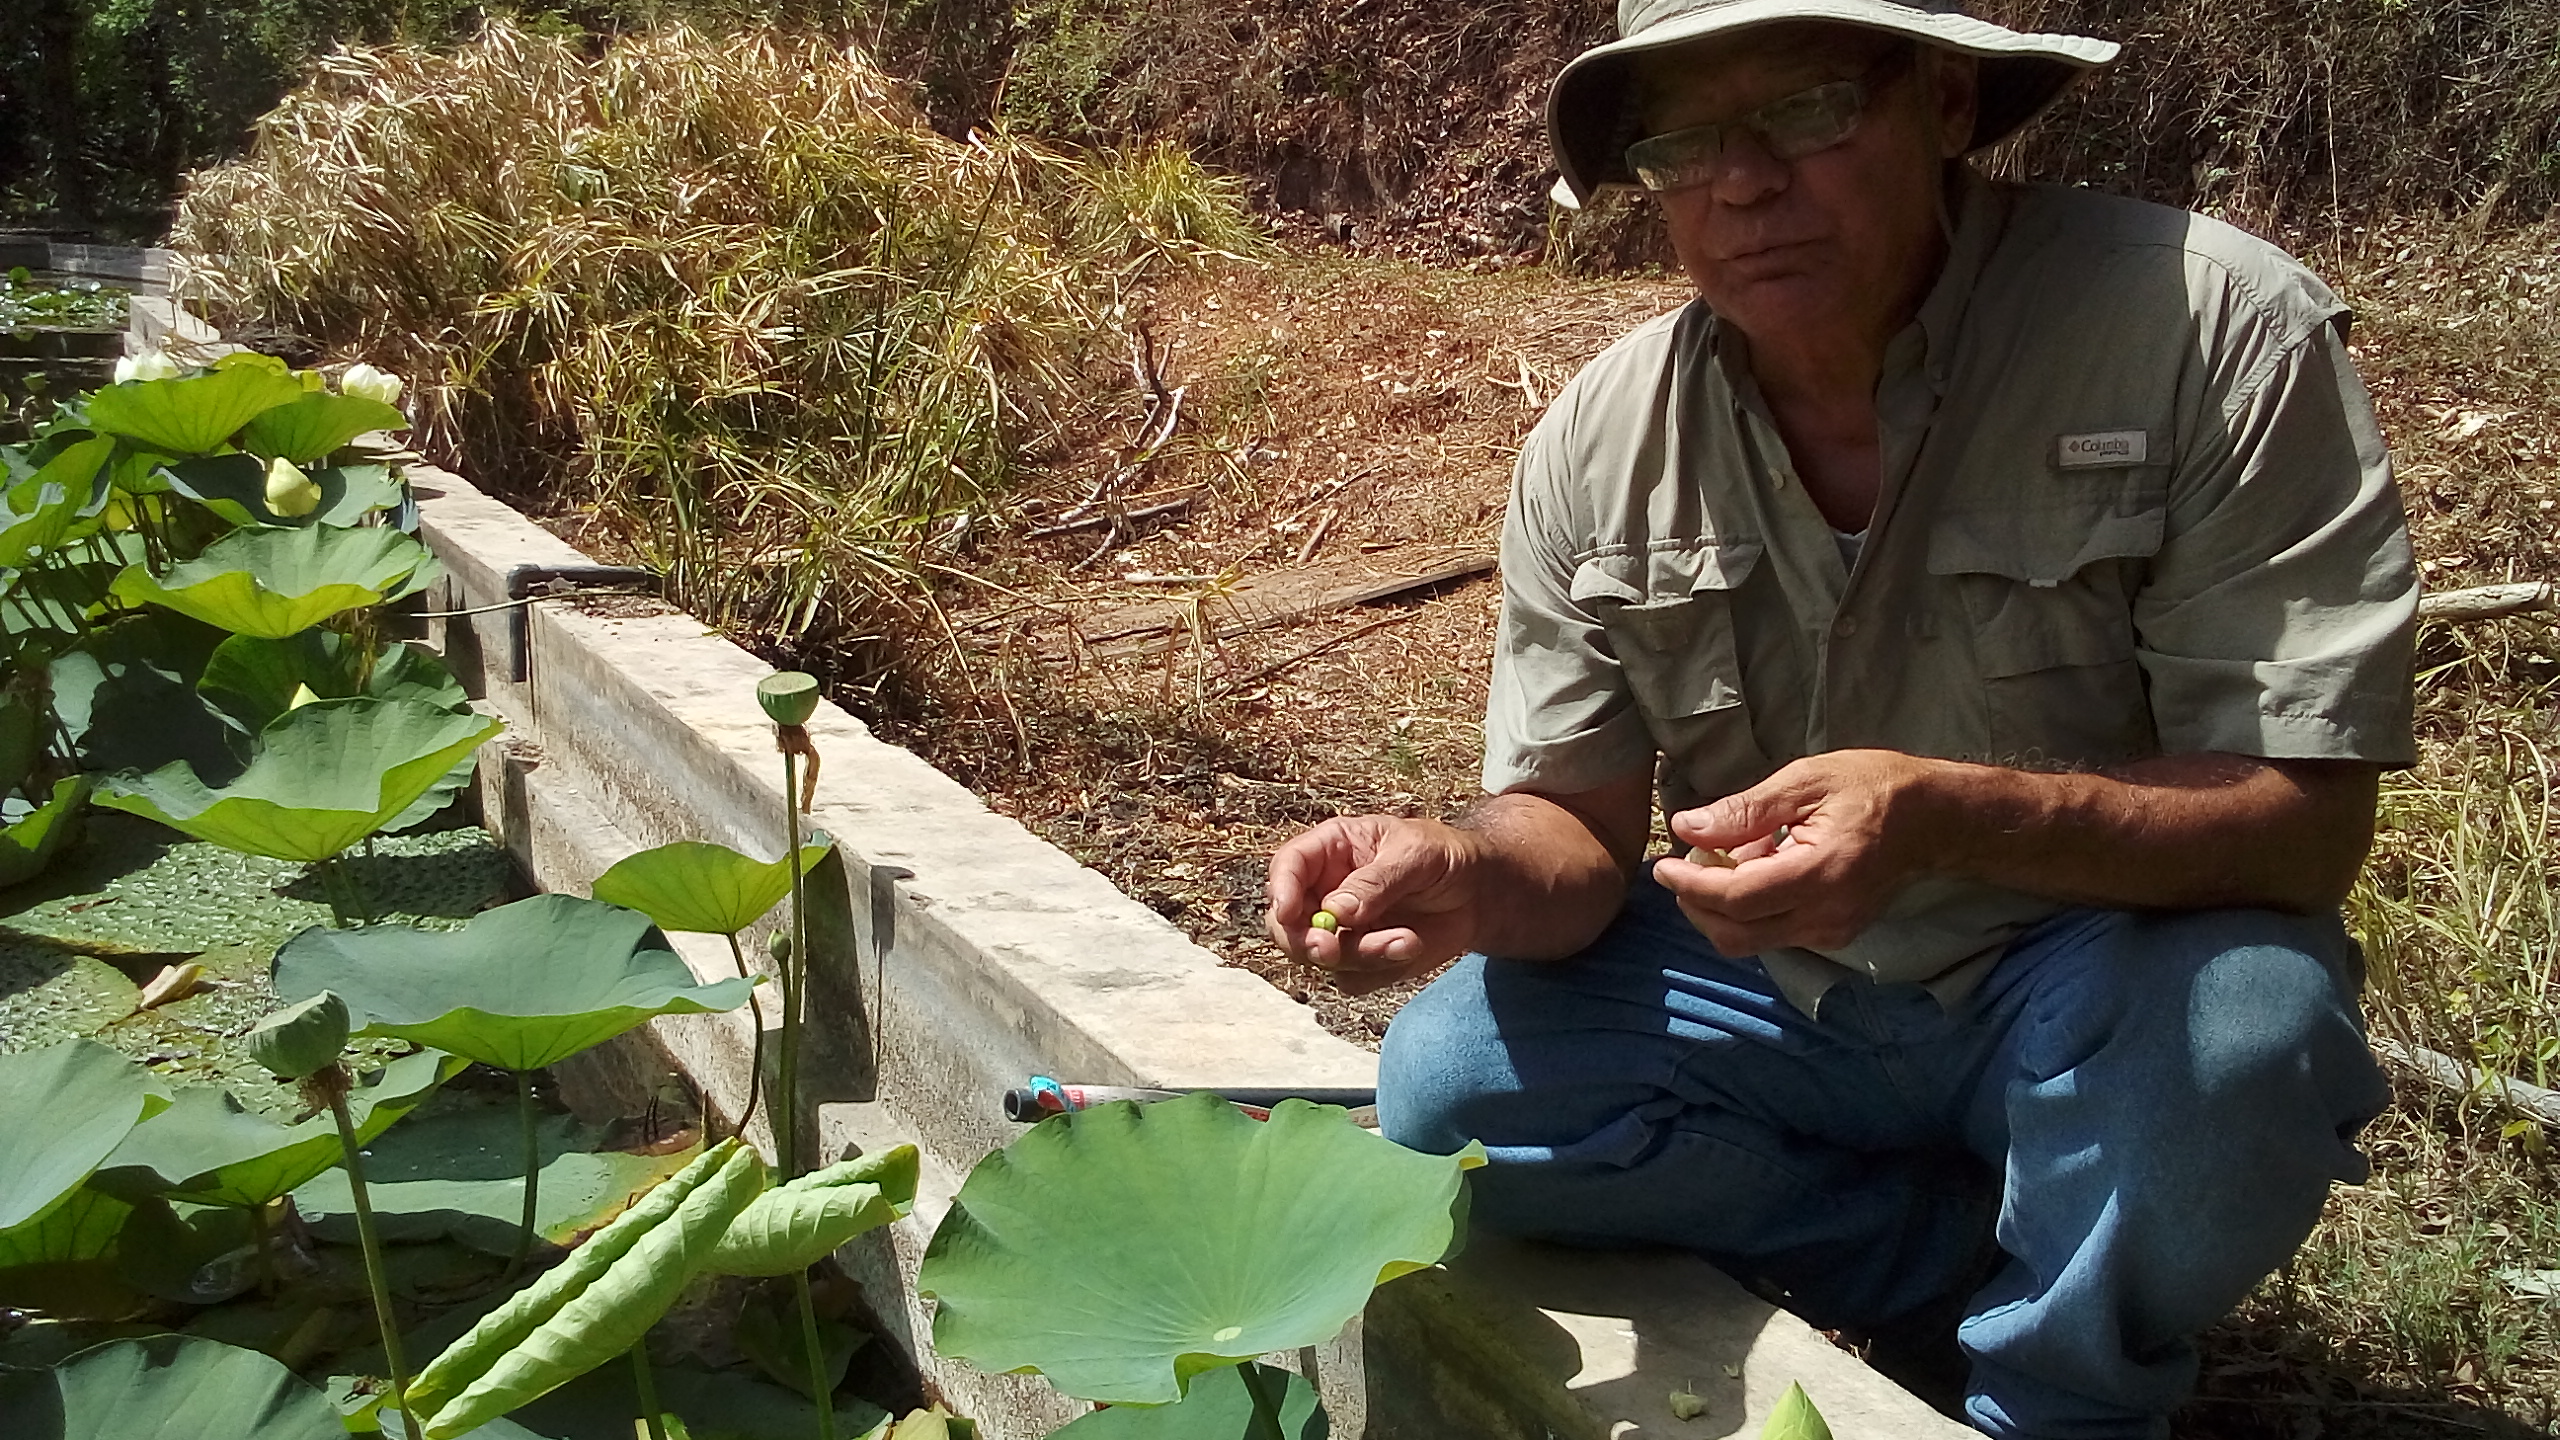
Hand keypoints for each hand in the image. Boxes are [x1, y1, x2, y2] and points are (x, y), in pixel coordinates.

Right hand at [1265, 815, 1480, 992]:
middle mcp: (1324, 891)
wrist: (1478, 893)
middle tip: (1331, 951)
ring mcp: (1339, 930)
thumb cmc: (1444, 856)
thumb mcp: (1416, 854)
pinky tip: (1411, 945)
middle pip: (1285, 924)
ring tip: (1408, 939)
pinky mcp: (1359, 960)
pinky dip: (1380, 970)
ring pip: (1321, 958)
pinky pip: (1351, 979)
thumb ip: (1376, 881)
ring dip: (1360, 956)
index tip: (1287, 913)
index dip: (1281, 890)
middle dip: (1304, 941)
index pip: (1287, 867)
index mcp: (1330, 849)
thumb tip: (1336, 911)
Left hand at [1651, 750, 1946, 955]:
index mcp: (1820, 873)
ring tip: (1718, 861)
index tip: (1663, 863)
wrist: (1935, 819)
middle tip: (1680, 866)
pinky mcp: (1834, 935)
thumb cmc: (1872, 787)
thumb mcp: (1806, 781)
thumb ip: (1745, 810)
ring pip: (1751, 941)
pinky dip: (1748, 911)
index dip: (1690, 884)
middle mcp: (1826, 916)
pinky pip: (1773, 935)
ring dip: (1719, 909)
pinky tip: (1752, 872)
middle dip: (1695, 904)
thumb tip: (1688, 827)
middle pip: (1735, 934)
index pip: (1736, 899)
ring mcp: (1832, 932)